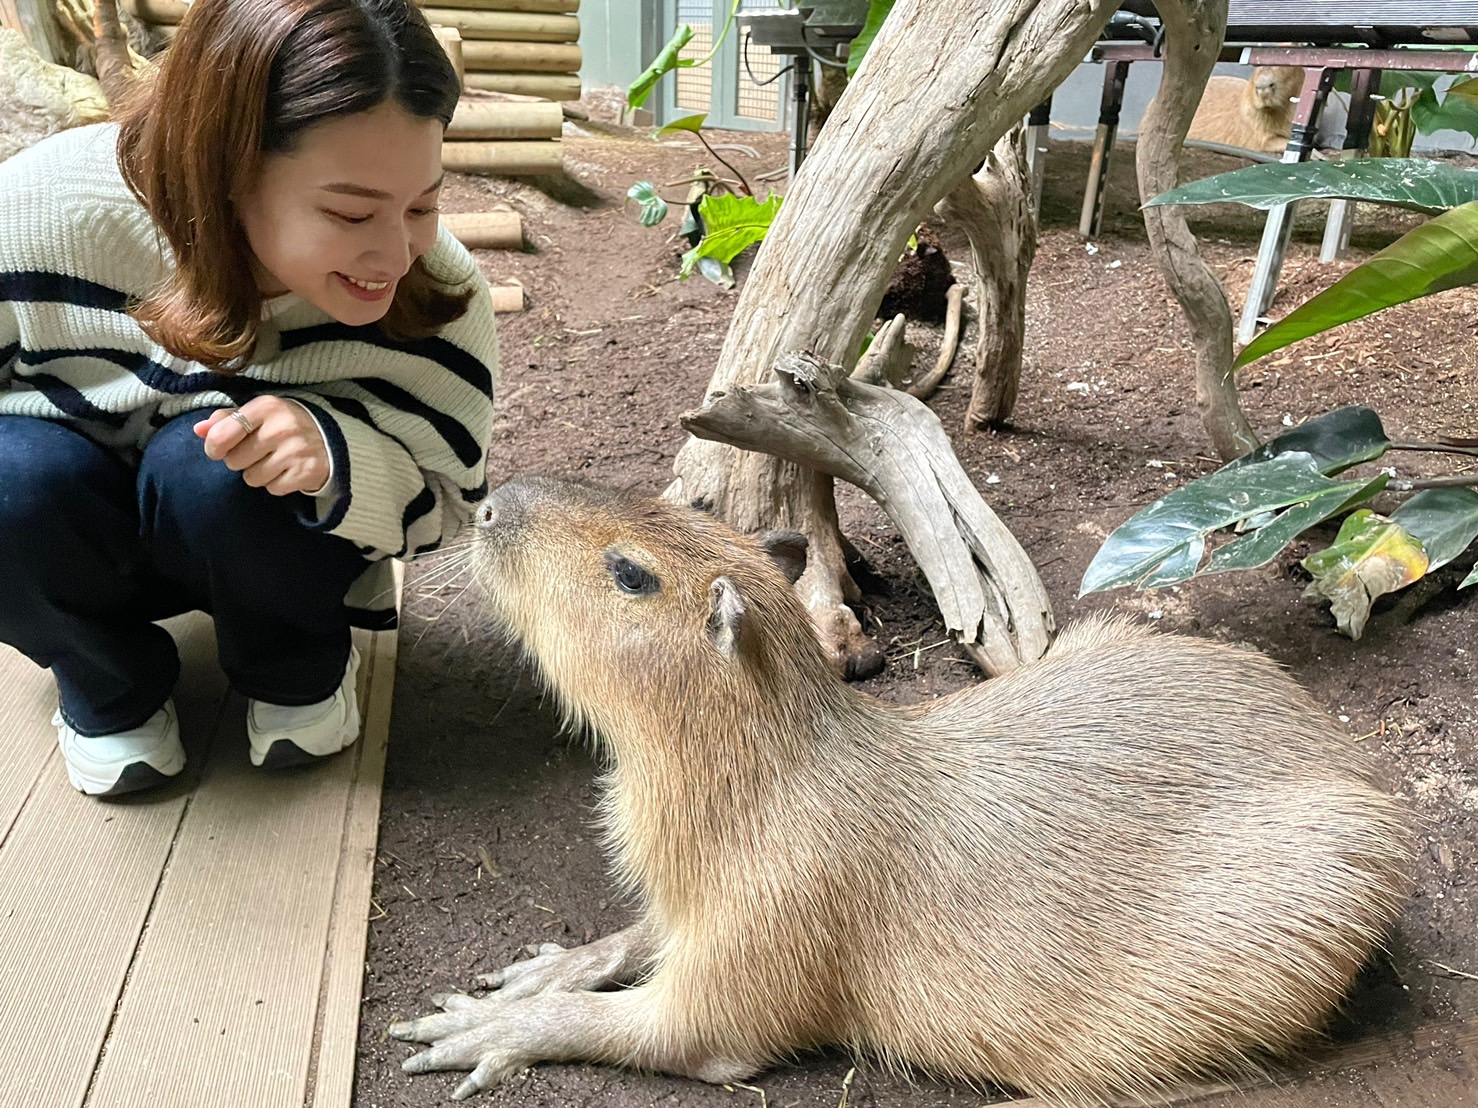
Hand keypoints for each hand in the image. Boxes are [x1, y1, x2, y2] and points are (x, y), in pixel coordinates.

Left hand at [193, 396, 330, 495]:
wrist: (329, 439)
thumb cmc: (283, 425)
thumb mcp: (258, 414)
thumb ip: (226, 419)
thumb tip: (199, 430)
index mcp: (266, 407)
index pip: (221, 435)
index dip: (213, 447)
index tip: (218, 450)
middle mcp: (282, 427)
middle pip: (234, 461)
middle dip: (241, 460)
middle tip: (258, 452)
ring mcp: (296, 451)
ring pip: (252, 478)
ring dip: (259, 474)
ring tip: (274, 461)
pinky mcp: (307, 472)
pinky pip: (273, 488)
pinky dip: (277, 483)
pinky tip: (287, 471)